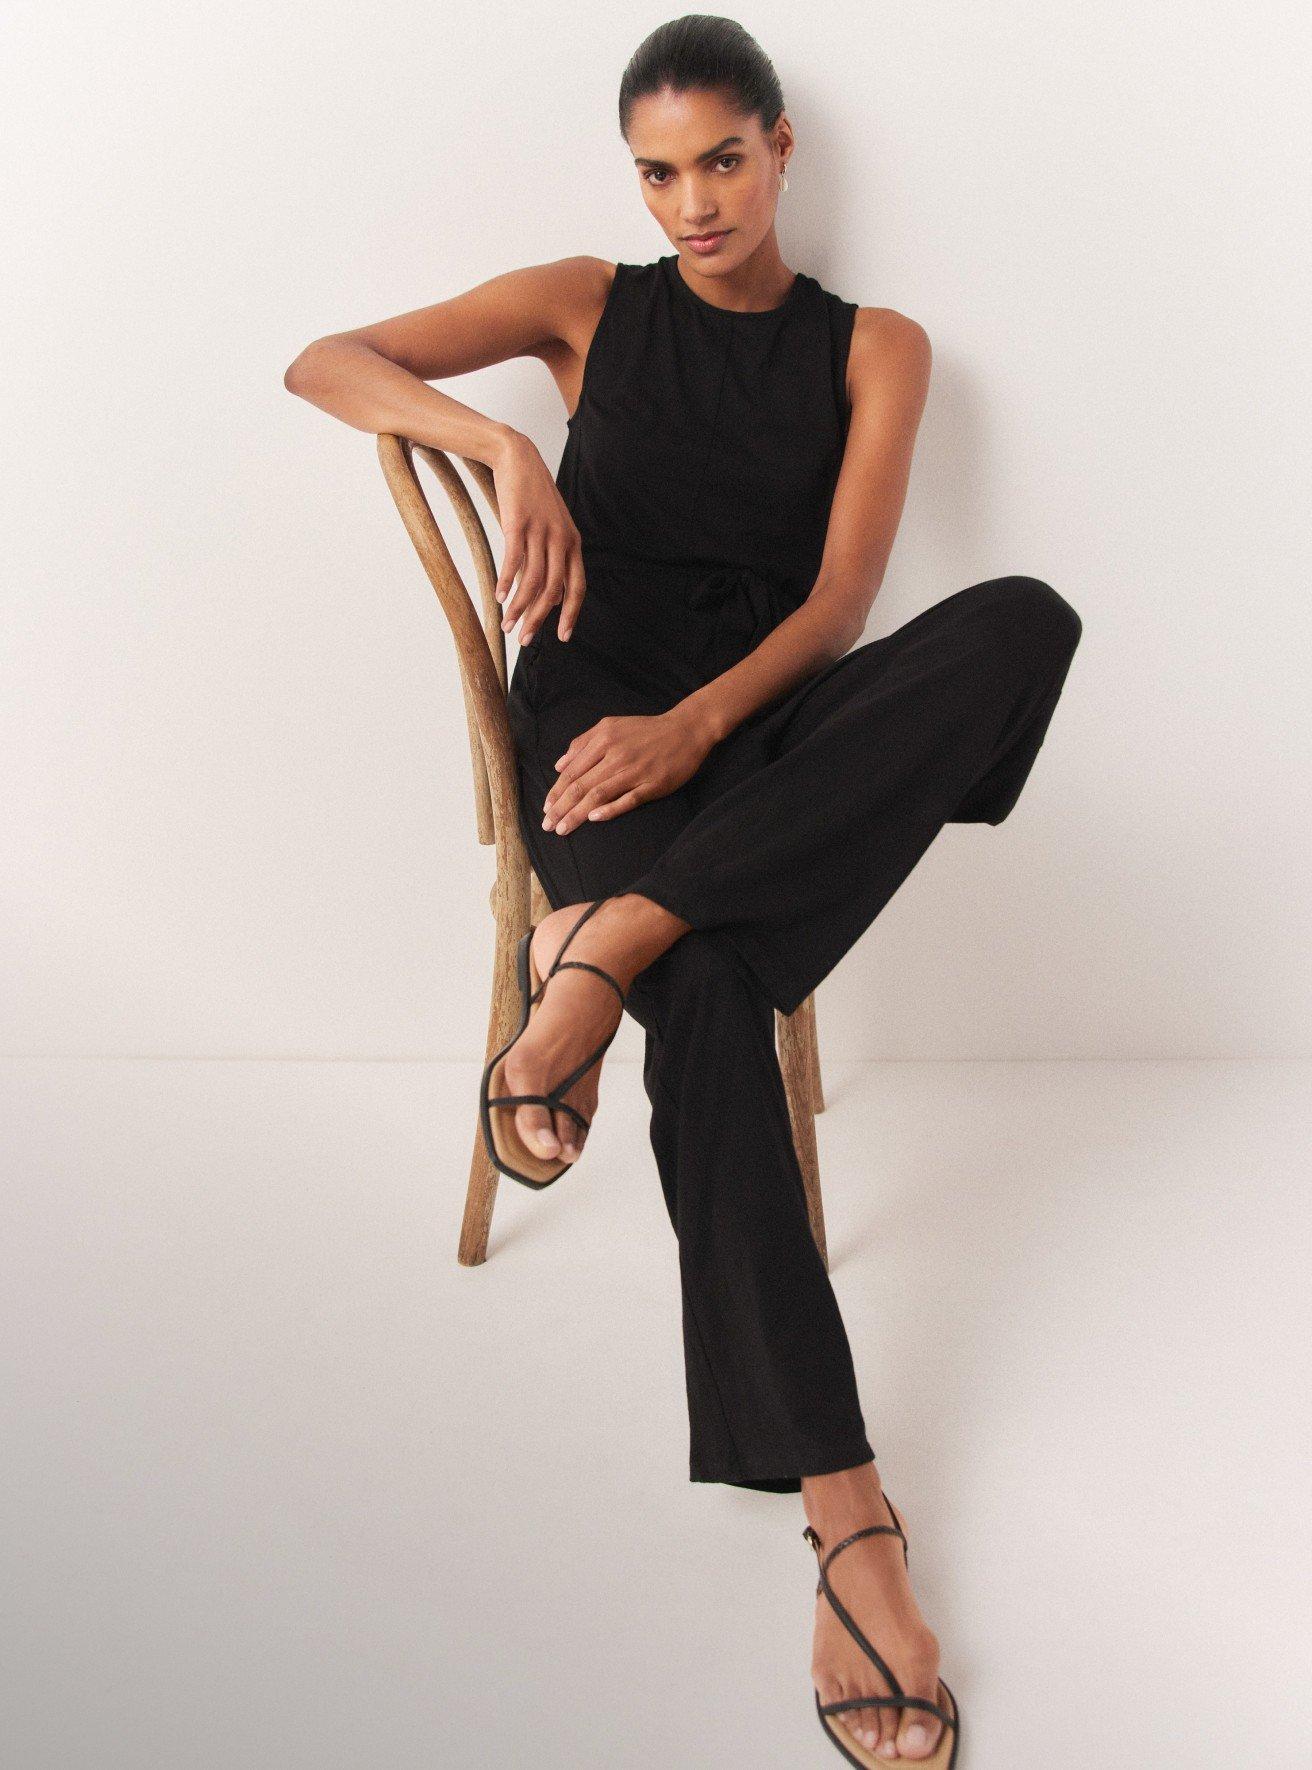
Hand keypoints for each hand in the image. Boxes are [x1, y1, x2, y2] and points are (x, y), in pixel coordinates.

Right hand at [491, 433, 586, 643]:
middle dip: (538, 619)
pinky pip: (514, 561)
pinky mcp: (518, 524)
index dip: (570, 614)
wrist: (518, 458)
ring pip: (532, 581)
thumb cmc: (533, 496)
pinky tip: (497, 596)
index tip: (562, 637)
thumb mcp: (553, 526)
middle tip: (524, 640)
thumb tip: (552, 590)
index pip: (577, 588)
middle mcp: (561, 540)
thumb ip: (555, 556)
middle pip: (553, 591)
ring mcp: (540, 532)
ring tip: (506, 624)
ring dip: (518, 607)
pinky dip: (506, 582)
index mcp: (573, 544)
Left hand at [543, 707, 715, 834]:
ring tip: (562, 828)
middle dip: (561, 808)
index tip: (545, 809)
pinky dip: (609, 809)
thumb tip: (559, 765)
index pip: (572, 771)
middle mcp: (616, 755)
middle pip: (581, 786)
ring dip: (577, 814)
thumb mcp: (611, 726)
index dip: (556, 792)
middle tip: (547, 825)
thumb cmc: (645, 731)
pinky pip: (627, 800)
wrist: (685, 730)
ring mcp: (635, 771)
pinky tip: (594, 818)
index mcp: (603, 740)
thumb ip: (583, 743)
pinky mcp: (652, 785)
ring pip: (599, 795)